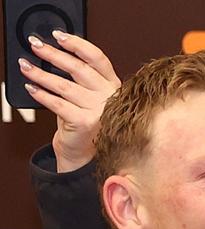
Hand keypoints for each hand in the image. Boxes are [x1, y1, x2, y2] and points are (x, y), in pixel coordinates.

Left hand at [18, 31, 119, 172]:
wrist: (85, 152)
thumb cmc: (85, 120)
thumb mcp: (87, 95)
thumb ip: (79, 77)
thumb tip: (52, 54)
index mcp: (113, 85)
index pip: (97, 58)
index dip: (77, 44)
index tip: (58, 35)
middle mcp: (109, 96)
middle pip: (79, 69)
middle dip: (54, 54)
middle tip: (35, 46)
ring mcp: (99, 111)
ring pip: (65, 86)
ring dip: (41, 74)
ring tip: (26, 66)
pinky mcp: (85, 123)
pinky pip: (58, 104)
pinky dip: (42, 95)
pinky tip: (31, 88)